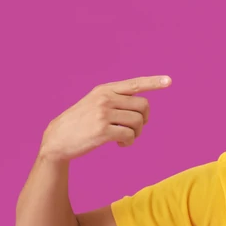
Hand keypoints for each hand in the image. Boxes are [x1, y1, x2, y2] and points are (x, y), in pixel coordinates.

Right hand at [39, 76, 171, 161]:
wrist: (57, 138)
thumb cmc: (80, 122)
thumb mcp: (95, 103)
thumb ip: (116, 100)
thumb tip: (143, 107)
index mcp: (105, 90)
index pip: (135, 84)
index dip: (153, 82)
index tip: (169, 80)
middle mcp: (105, 98)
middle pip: (143, 106)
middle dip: (144, 120)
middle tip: (134, 129)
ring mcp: (103, 114)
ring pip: (138, 122)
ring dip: (136, 133)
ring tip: (125, 138)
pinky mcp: (102, 130)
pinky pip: (129, 136)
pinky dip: (129, 142)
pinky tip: (119, 145)